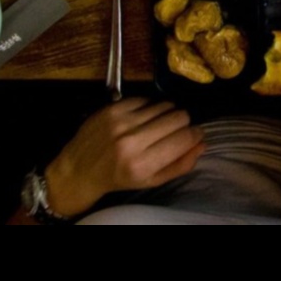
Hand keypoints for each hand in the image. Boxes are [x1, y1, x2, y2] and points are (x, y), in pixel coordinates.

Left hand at [42, 98, 203, 217]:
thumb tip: (202, 143)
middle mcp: (132, 142)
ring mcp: (121, 122)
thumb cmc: (119, 178)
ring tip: (158, 124)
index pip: (185, 138)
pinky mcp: (112, 108)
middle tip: (175, 130)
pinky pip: (146, 99)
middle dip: (183, 122)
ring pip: (164, 105)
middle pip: (179, 117)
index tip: (194, 135)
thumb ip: (180, 165)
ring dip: (167, 113)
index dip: (195, 134)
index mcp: (142, 165)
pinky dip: (150, 108)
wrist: (79, 170)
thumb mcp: (151, 181)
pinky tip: (142, 118)